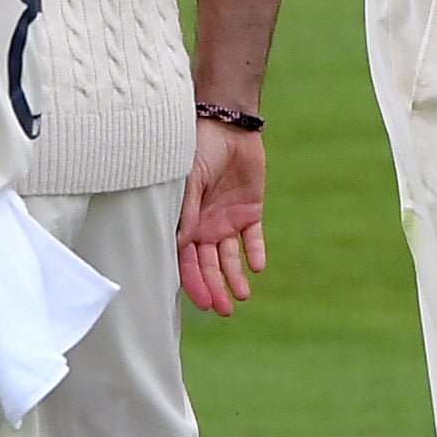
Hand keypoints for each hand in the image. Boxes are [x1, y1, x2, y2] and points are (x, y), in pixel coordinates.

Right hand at [179, 119, 267, 316]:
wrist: (226, 125)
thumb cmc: (196, 149)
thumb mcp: (187, 182)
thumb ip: (186, 213)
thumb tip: (179, 246)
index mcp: (183, 222)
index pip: (186, 260)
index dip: (194, 282)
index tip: (203, 303)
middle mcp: (203, 226)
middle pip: (208, 265)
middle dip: (214, 287)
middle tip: (224, 310)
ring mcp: (226, 220)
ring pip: (230, 257)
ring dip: (234, 277)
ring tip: (242, 296)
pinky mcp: (249, 211)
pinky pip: (253, 238)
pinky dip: (255, 252)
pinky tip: (257, 267)